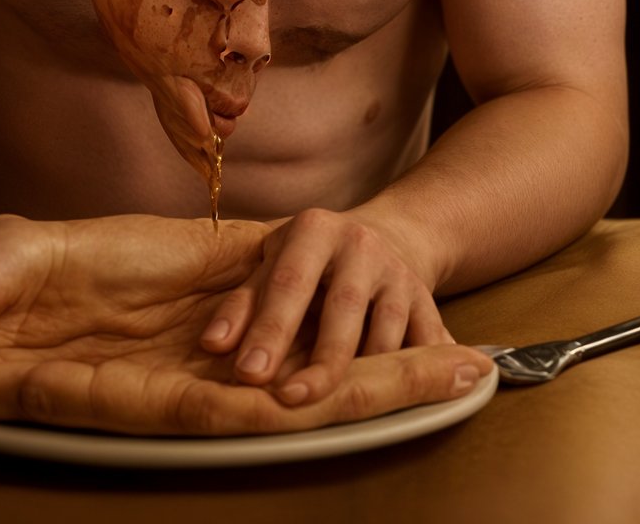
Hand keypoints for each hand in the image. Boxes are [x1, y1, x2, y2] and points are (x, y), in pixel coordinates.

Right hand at [0, 214, 488, 435]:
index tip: (363, 399)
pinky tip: (402, 330)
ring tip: (468, 358)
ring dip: (381, 368)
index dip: (292, 403)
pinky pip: (295, 332)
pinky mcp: (218, 310)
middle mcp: (184, 379)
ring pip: (307, 372)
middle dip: (378, 391)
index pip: (222, 404)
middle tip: (470, 374)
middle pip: (297, 398)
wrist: (12, 282)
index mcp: (131, 384)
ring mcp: (207, 352)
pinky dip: (347, 335)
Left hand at [201, 207, 449, 406]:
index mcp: (315, 229)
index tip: (248, 373)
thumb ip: (242, 304)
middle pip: (342, 310)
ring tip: (335, 411)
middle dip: (318, 361)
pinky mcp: (428, 303)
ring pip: (386, 333)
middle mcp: (361, 244)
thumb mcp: (271, 264)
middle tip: (289, 400)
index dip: (269, 329)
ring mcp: (399, 273)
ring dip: (362, 375)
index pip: (289, 281)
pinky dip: (414, 376)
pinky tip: (395, 402)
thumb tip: (212, 346)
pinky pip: (423, 347)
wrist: (380, 238)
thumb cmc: (307, 261)